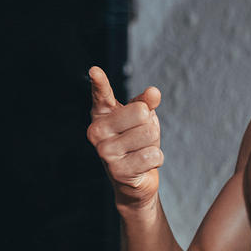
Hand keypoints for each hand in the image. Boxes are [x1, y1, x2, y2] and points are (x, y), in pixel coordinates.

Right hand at [86, 65, 162, 208]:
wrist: (134, 179)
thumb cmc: (135, 142)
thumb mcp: (142, 119)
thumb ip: (146, 103)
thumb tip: (153, 92)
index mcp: (101, 114)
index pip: (101, 94)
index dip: (99, 82)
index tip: (94, 71)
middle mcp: (96, 131)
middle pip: (140, 112)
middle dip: (149, 125)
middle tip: (139, 137)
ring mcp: (104, 152)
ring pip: (148, 133)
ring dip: (153, 144)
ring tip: (140, 151)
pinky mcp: (116, 171)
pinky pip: (152, 155)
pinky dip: (155, 159)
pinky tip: (142, 164)